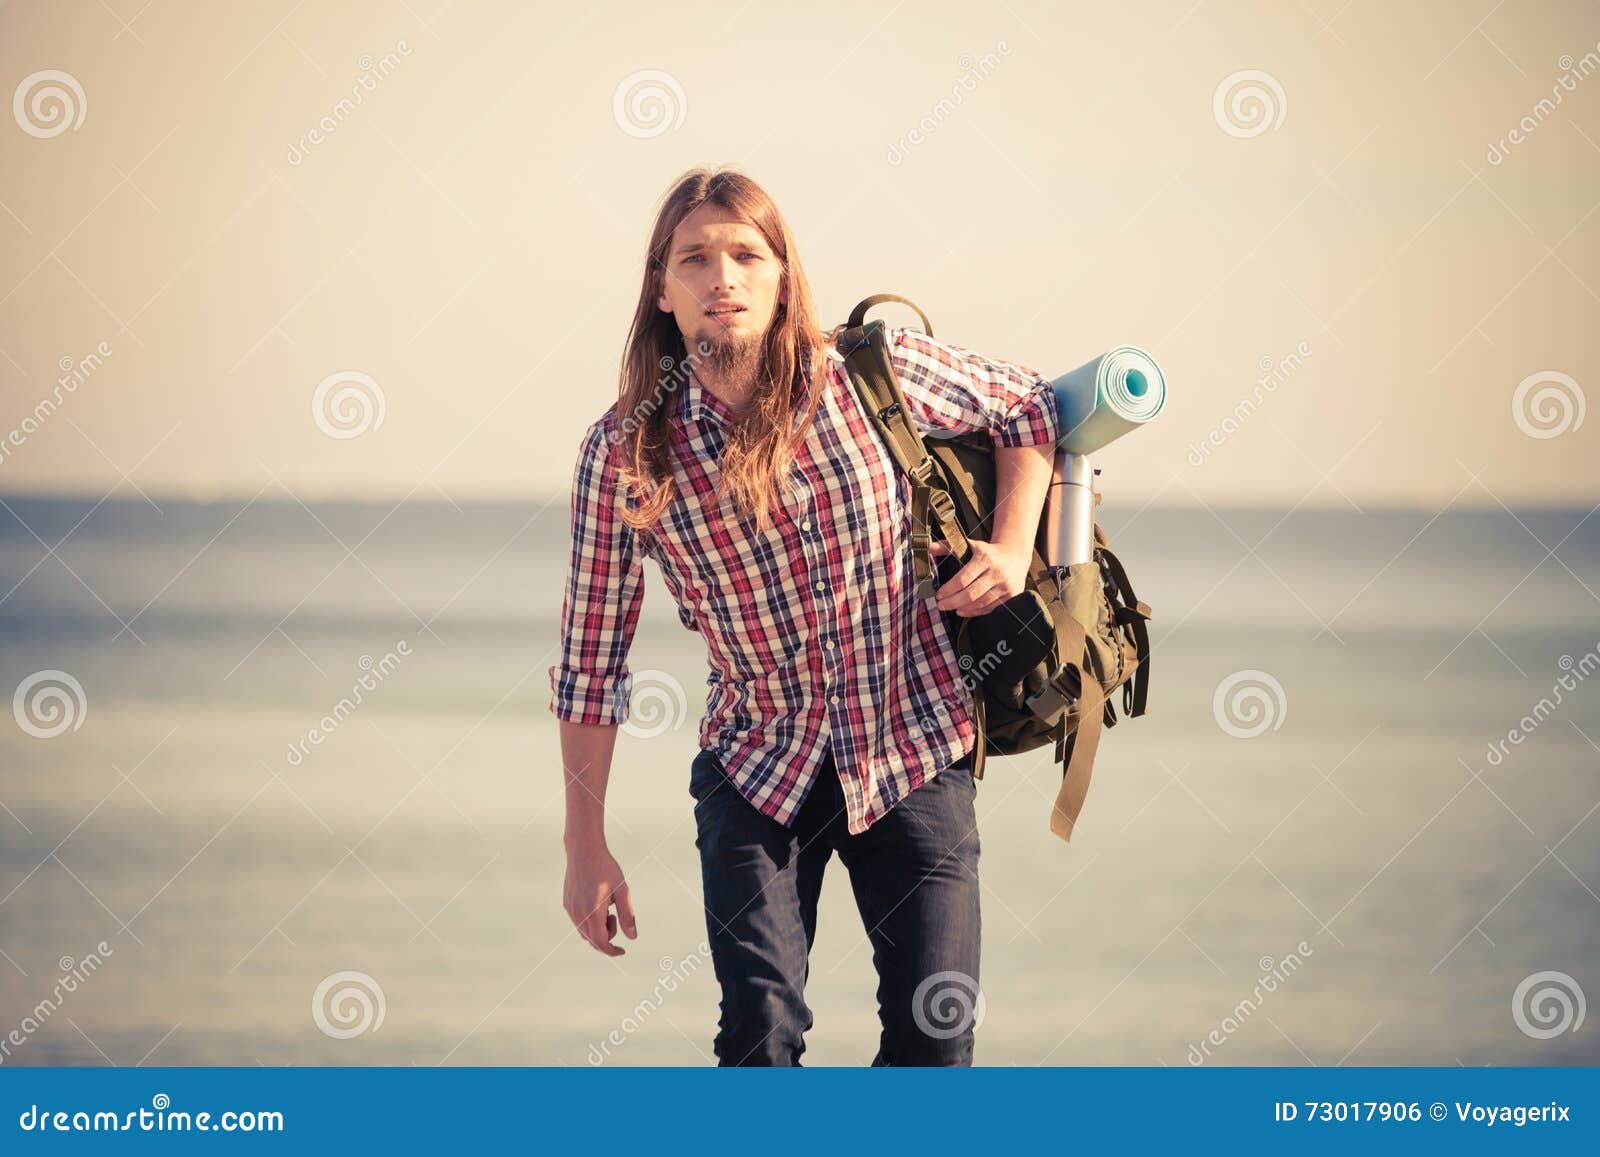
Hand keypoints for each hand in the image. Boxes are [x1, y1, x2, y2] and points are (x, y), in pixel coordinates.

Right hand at [563, 840, 637, 955]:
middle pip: (592, 940)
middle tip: (615, 915)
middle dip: (607, 936)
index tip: (622, 951)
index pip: (601, 943)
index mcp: (593, 911)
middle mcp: (578, 913)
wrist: (584, 849)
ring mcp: (570, 909)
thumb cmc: (606, 868)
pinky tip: (597, 903)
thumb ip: (627, 915)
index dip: (612, 951)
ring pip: (584, 933)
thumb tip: (633, 938)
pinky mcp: (567, 904)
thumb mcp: (622, 890)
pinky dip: (589, 922)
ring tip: (606, 907)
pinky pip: (578, 922)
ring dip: (597, 929)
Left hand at [929, 536, 1030, 616]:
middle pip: (970, 594)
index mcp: (985, 558)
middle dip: (952, 602)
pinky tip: (963, 611)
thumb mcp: (969, 544)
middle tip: (940, 605)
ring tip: (950, 608)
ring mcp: (1005, 585)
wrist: (1014, 556)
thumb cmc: (986, 552)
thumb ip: (947, 546)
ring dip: (962, 608)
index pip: (963, 579)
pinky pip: (989, 608)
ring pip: (980, 603)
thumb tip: (927, 547)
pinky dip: (974, 612)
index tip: (938, 595)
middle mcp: (997, 572)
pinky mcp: (1011, 595)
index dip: (948, 590)